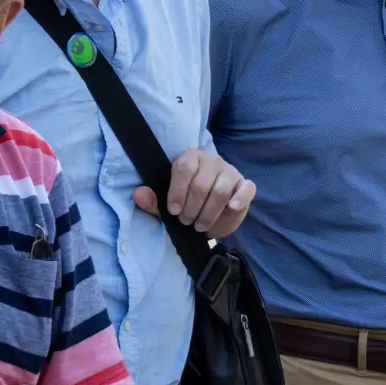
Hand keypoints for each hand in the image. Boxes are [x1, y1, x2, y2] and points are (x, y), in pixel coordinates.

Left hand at [132, 148, 253, 238]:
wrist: (206, 213)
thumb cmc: (184, 204)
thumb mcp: (165, 205)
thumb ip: (152, 200)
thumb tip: (138, 194)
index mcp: (189, 158)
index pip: (184, 168)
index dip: (178, 191)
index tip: (174, 211)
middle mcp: (211, 161)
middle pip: (202, 183)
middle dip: (192, 207)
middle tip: (186, 222)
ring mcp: (229, 172)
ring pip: (221, 190)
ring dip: (209, 212)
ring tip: (200, 226)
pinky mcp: (244, 185)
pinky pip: (247, 188)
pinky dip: (241, 198)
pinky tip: (232, 207)